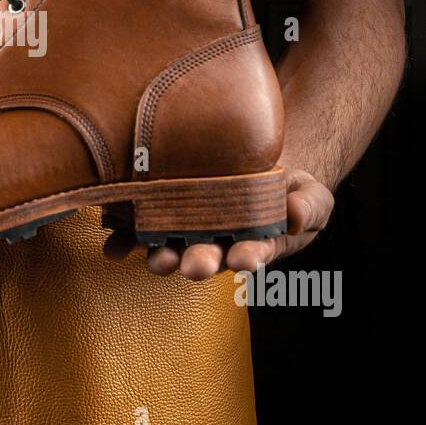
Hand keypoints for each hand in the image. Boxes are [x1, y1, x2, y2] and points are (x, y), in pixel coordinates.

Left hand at [103, 168, 334, 280]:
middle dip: (201, 262)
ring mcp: (184, 231)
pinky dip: (124, 237)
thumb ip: (310, 208)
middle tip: (195, 265)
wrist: (251, 158)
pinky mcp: (157, 214)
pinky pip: (137, 229)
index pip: (253, 254)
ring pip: (170, 246)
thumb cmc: (287, 186)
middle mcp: (215, 244)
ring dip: (160, 254)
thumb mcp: (312, 194)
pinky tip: (113, 242)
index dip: (250, 257)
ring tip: (155, 259)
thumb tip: (296, 216)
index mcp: (254, 244)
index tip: (248, 258)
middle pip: (206, 256)